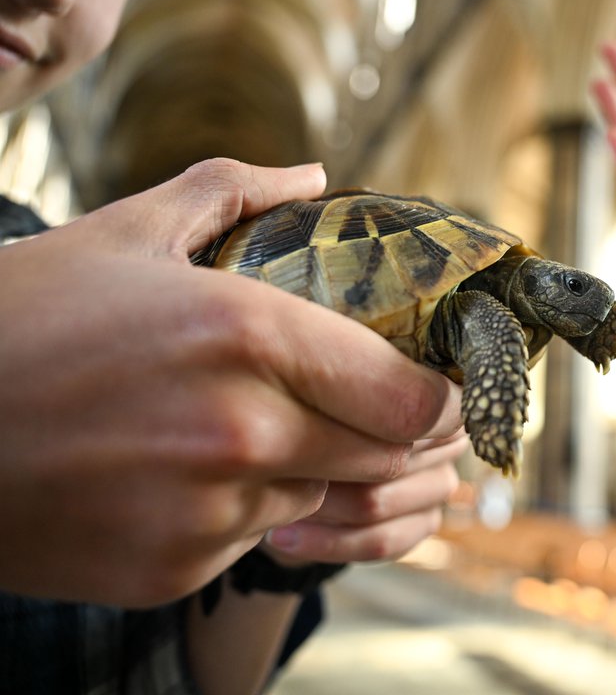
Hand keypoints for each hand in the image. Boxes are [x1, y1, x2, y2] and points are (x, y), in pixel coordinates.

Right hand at [0, 158, 462, 605]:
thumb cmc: (18, 323)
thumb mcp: (123, 234)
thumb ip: (233, 193)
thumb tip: (314, 177)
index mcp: (246, 334)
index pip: (412, 397)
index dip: (443, 397)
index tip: (438, 383)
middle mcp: (241, 430)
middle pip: (389, 455)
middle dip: (396, 431)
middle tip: (373, 401)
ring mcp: (208, 510)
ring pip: (325, 495)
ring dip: (316, 463)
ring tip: (259, 421)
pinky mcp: (175, 568)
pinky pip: (256, 535)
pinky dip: (247, 505)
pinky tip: (191, 465)